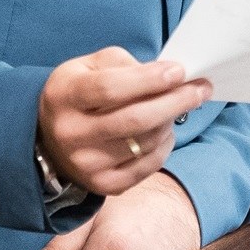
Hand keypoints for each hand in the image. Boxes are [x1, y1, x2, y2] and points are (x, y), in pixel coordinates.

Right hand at [37, 47, 210, 196]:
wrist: (49, 137)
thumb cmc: (78, 93)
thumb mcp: (89, 66)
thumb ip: (125, 64)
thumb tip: (167, 75)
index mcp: (65, 96)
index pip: (110, 88)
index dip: (149, 80)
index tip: (179, 71)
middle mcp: (71, 134)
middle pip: (134, 119)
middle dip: (175, 101)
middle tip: (201, 88)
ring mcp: (86, 164)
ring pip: (144, 143)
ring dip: (170, 121)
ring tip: (179, 105)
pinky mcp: (103, 185)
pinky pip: (146, 166)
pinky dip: (163, 146)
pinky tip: (165, 130)